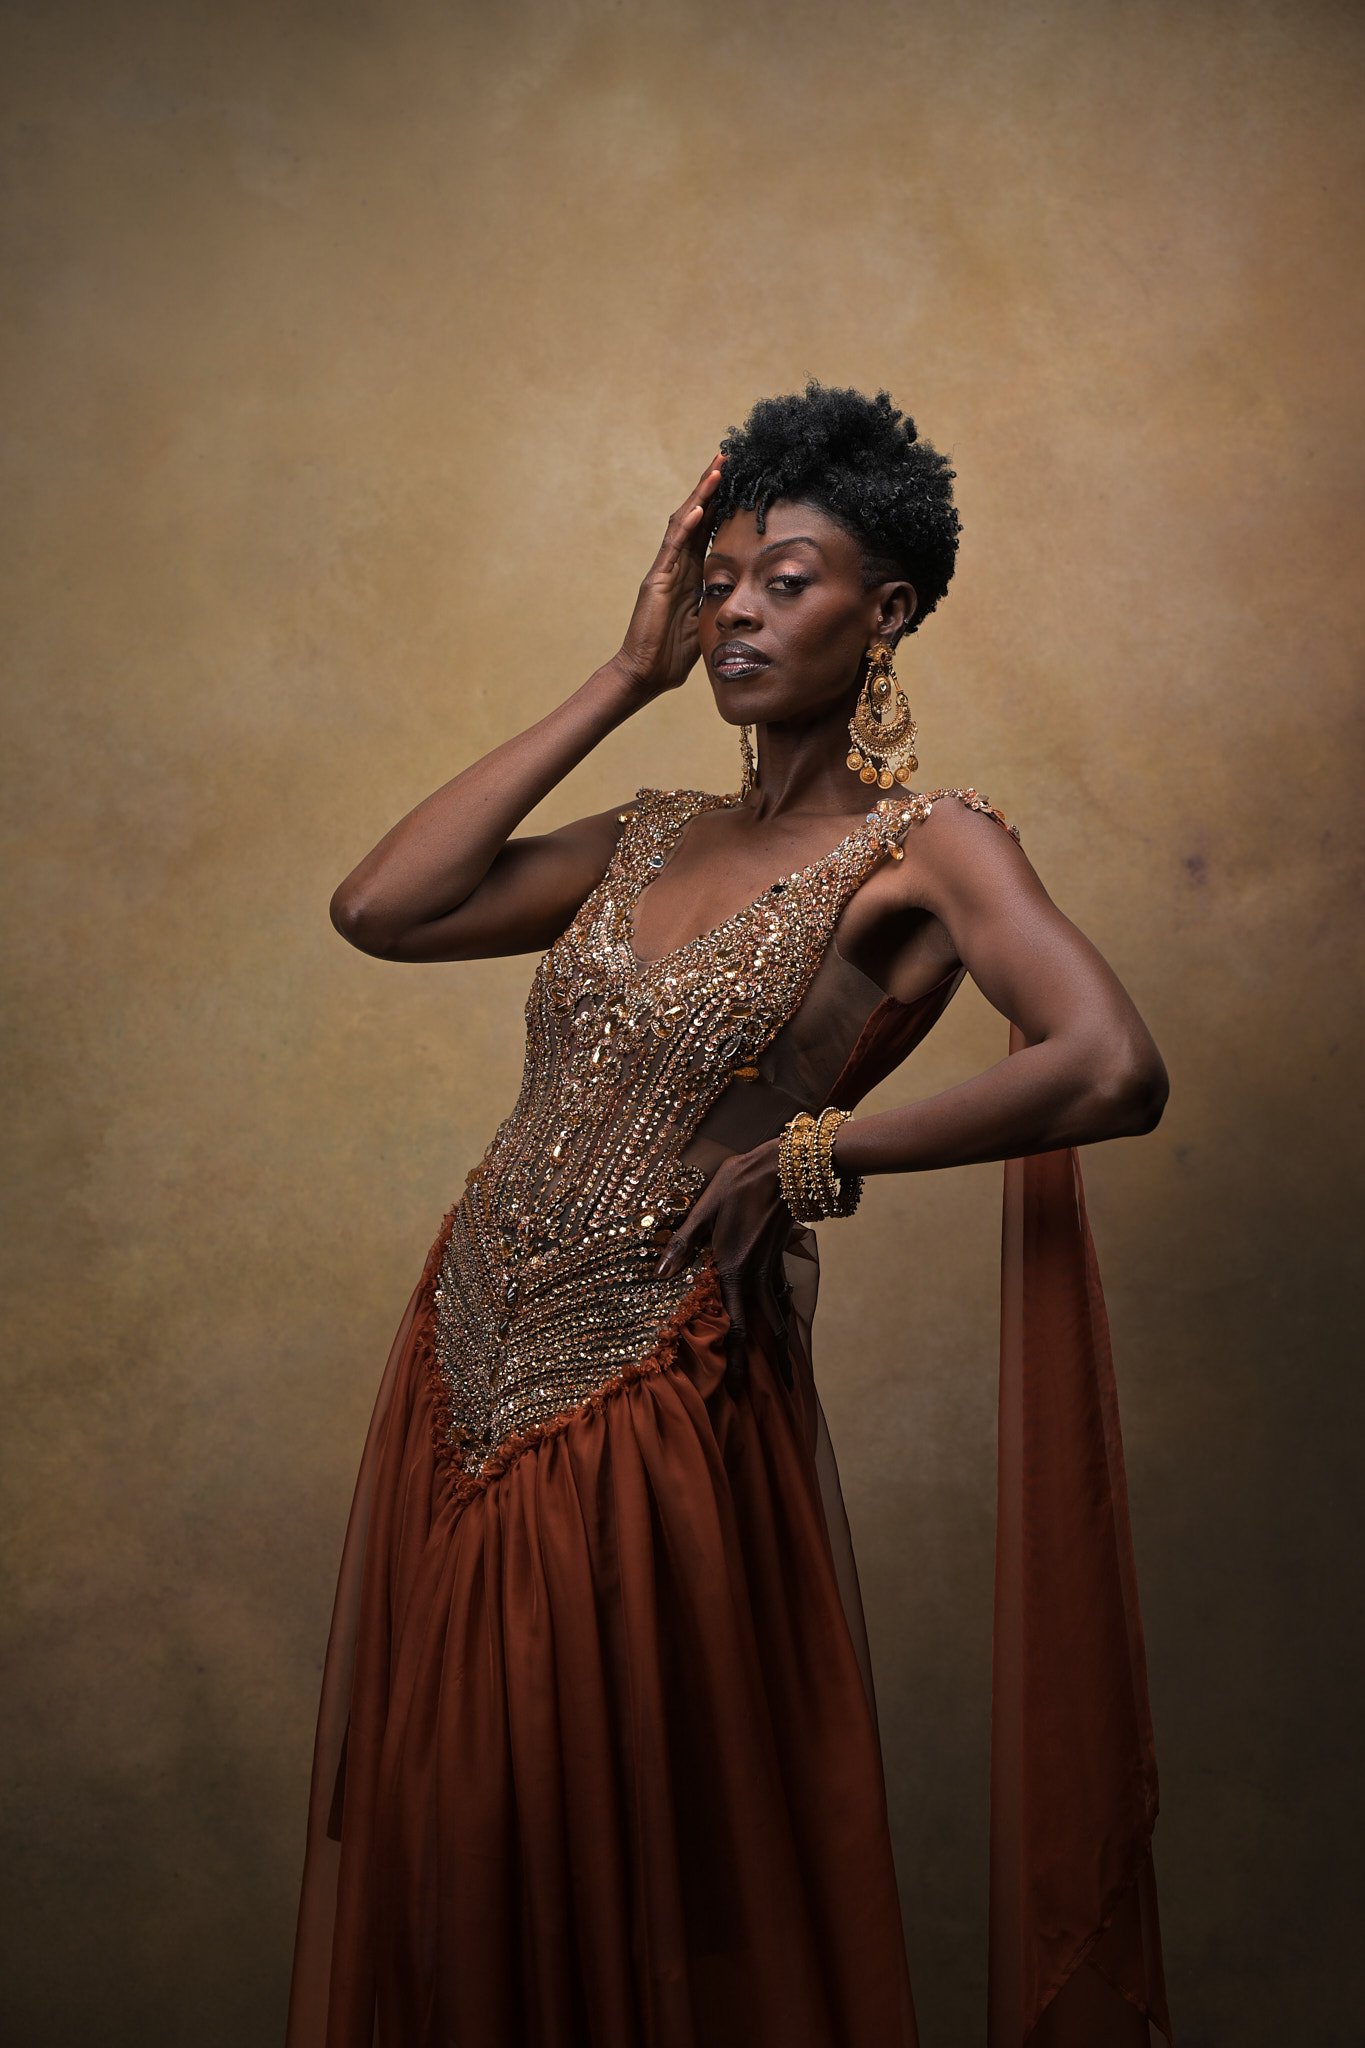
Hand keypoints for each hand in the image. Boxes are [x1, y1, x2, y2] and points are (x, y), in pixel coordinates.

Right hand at [610, 454, 725, 701]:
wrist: (645, 674)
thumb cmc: (673, 655)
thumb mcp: (706, 622)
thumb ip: (720, 604)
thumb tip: (745, 600)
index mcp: (691, 573)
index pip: (708, 529)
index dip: (722, 502)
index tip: (739, 478)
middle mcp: (677, 565)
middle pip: (696, 516)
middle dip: (711, 486)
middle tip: (728, 456)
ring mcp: (665, 570)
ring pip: (684, 523)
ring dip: (701, 495)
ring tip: (718, 469)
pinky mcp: (656, 581)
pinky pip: (673, 548)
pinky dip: (687, 526)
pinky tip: (700, 506)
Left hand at [654, 1139, 793, 1391]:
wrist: (784, 1165)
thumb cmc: (739, 1185)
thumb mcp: (703, 1212)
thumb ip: (683, 1245)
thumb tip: (659, 1275)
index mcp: (735, 1271)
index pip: (736, 1326)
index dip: (735, 1359)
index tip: (734, 1388)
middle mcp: (757, 1276)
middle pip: (765, 1329)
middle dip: (770, 1363)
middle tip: (776, 1392)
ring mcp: (772, 1267)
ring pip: (778, 1314)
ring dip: (782, 1343)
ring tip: (787, 1369)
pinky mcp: (778, 1256)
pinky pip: (781, 1293)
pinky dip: (783, 1313)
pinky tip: (782, 1319)